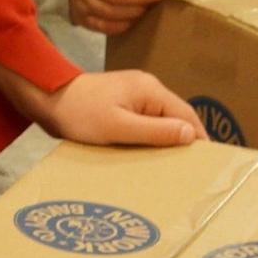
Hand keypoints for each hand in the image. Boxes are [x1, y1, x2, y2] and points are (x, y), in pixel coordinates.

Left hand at [1, 67, 203, 150]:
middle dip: (184, 141)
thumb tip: (190, 135)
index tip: (209, 162)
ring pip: (161, 120)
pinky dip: (151, 136)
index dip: (198, 138)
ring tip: (174, 166)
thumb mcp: (119, 127)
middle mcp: (147, 88)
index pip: (186, 114)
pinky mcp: (121, 103)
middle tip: (192, 169)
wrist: (48, 98)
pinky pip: (145, 120)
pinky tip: (150, 153)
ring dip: (167, 140)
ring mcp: (134, 94)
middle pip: (176, 116)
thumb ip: (155, 131)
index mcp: (150, 90)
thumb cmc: (81, 114)